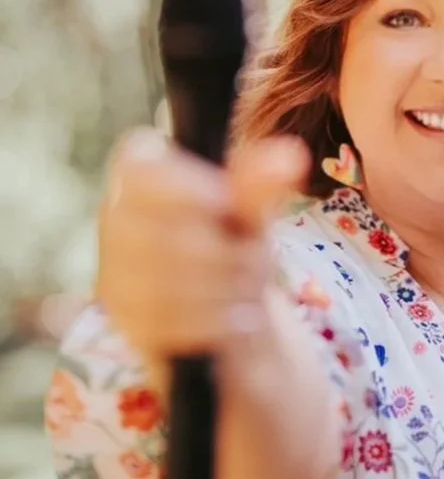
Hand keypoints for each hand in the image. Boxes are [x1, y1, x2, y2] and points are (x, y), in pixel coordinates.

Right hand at [97, 126, 308, 393]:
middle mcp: (116, 224)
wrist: (228, 311)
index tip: (224, 202)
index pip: (137, 166)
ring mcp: (117, 276)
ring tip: (248, 287)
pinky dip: (216, 321)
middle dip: (225, 251)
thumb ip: (260, 185)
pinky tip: (235, 317)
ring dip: (227, 288)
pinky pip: (173, 323)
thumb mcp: (251, 211)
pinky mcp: (130, 324)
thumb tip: (291, 154)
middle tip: (255, 257)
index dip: (182, 185)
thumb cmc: (231, 242)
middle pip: (162, 233)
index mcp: (140, 179)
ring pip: (169, 283)